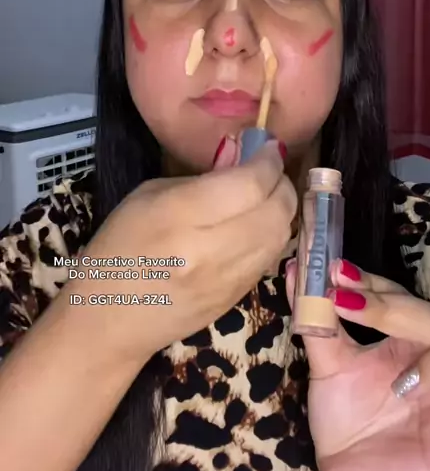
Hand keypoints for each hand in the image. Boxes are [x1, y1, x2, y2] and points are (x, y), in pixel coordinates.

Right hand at [62, 137, 295, 364]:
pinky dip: (271, 235)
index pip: (249, 184)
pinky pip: (270, 258)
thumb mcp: (148, 196)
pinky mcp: (237, 300)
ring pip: (280, 235)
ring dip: (282, 210)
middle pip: (276, 210)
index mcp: (180, 216)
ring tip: (268, 196)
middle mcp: (210, 250)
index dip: (268, 162)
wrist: (107, 322)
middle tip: (271, 173)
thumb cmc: (119, 247)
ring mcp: (227, 280)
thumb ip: (200, 178)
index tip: (269, 148)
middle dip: (282, 184)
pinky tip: (257, 226)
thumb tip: (242, 159)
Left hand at [285, 258, 429, 470]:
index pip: (398, 298)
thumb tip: (293, 271)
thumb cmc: (347, 425)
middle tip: (347, 302)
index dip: (371, 283)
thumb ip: (316, 322)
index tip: (335, 271)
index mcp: (404, 342)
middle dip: (391, 309)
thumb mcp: (329, 370)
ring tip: (400, 382)